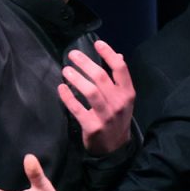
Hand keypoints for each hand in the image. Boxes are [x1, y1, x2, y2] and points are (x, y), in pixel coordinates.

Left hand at [58, 39, 134, 155]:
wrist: (115, 148)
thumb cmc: (117, 118)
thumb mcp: (124, 99)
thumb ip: (120, 78)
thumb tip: (118, 55)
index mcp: (128, 93)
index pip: (120, 68)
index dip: (108, 54)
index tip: (97, 43)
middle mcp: (119, 103)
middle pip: (101, 77)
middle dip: (84, 63)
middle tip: (72, 55)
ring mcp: (106, 116)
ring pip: (90, 91)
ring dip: (75, 78)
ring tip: (65, 70)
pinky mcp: (93, 126)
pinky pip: (77, 109)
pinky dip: (68, 97)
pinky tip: (61, 88)